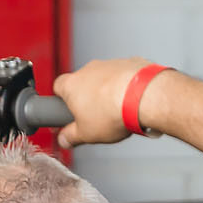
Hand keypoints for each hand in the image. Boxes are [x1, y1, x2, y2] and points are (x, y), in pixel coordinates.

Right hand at [51, 58, 166, 150]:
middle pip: (83, 82)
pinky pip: (124, 75)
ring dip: (108, 91)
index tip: (68, 110)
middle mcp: (89, 70)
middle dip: (88, 97)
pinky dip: (126, 85)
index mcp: (72, 85)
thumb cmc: (113, 112)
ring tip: (118, 111)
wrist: (144, 96)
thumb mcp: (86, 134)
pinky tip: (132, 100)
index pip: (58, 87)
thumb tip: (65, 139)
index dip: (62, 99)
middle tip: (96, 116)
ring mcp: (110, 64)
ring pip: (105, 77)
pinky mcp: (130, 62)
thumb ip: (71, 137)